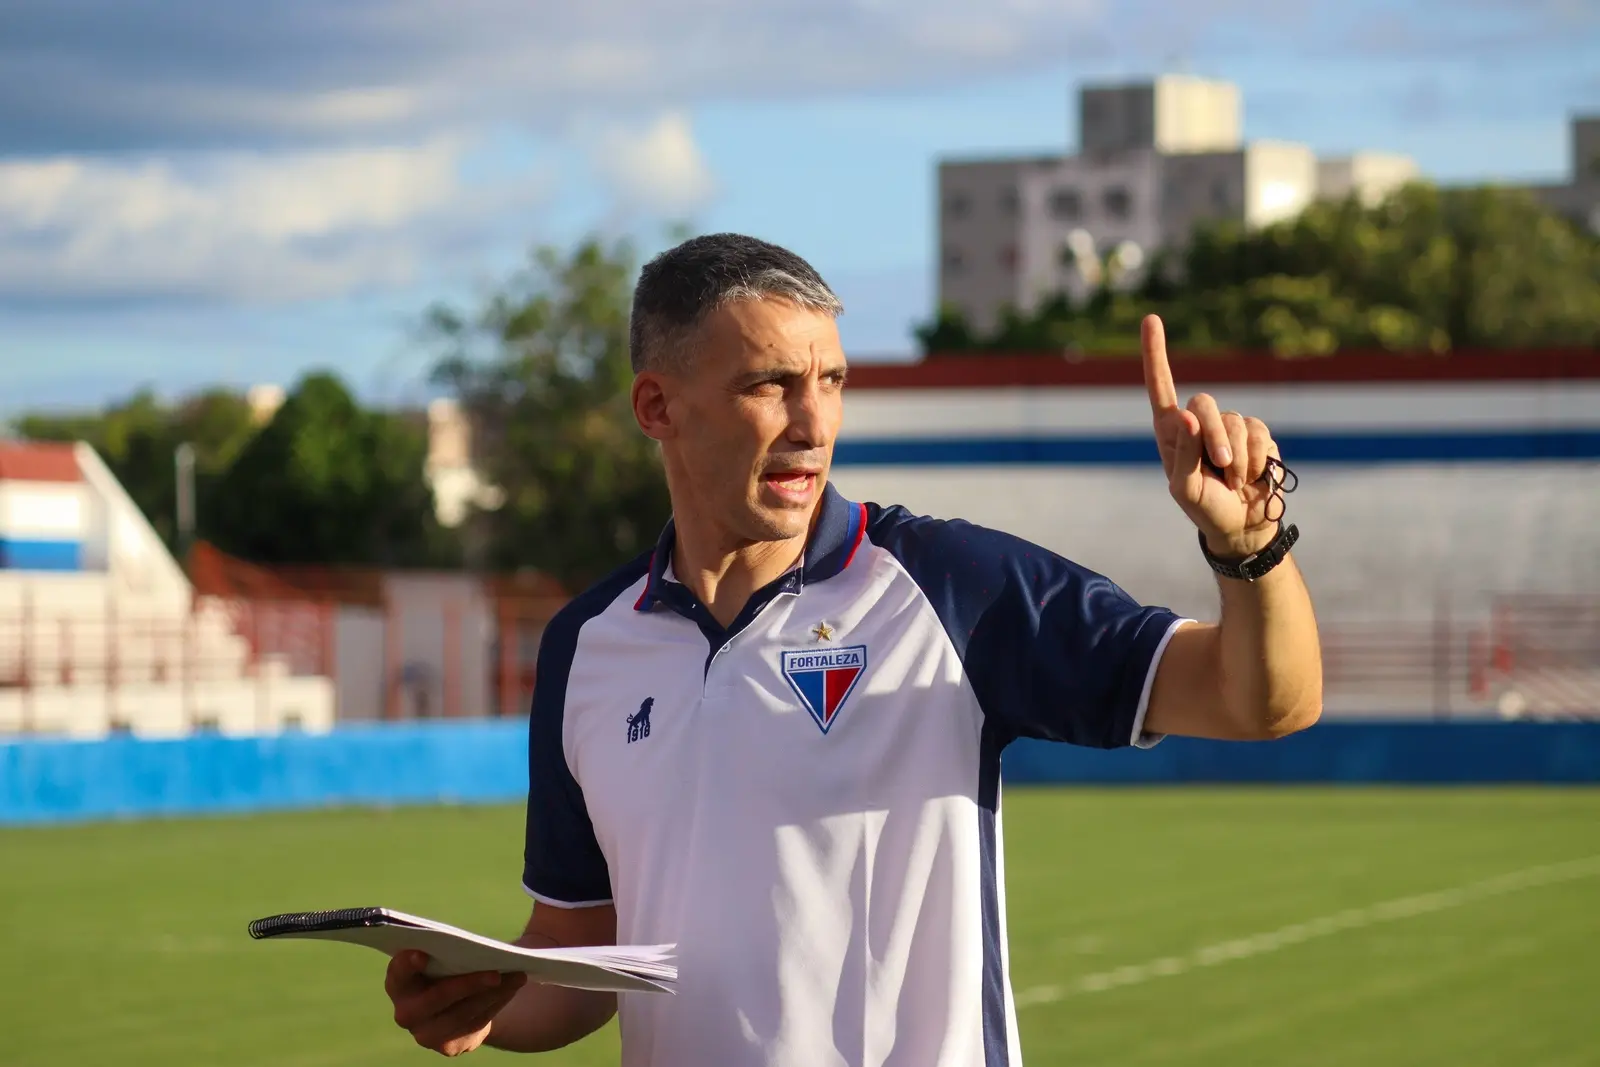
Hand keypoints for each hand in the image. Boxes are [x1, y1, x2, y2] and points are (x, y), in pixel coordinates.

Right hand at [385, 950, 527, 1056]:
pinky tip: (511, 989)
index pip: (398, 972)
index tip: (423, 954)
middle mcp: (406, 1011)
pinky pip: (474, 1025)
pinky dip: (496, 1004)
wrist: (461, 1003)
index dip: (407, 964)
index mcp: (399, 982)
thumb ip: (450, 944)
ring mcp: (425, 1033)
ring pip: (462, 1013)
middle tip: (496, 973)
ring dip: (492, 994)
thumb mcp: (447, 953)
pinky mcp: (447, 1046)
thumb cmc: (451, 967)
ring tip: (517, 977)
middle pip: (437, 997)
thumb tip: (493, 935)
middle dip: (469, 984)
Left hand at [1142, 314, 1282, 558]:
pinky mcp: (1256, 433)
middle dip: (1214, 437)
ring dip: (1238, 458)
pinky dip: (1256, 458)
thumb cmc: (1204, 507)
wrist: (1241, 525)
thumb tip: (1187, 415)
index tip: (1151, 318)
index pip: (1161, 387)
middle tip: (1221, 467)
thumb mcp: (1185, 488)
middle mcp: (1198, 422)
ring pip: (1236, 421)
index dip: (1155, 354)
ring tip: (1234, 481)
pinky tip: (1252, 476)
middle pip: (1204, 404)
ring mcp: (1229, 426)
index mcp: (1171, 431)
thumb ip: (1184, 455)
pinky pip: (1259, 433)